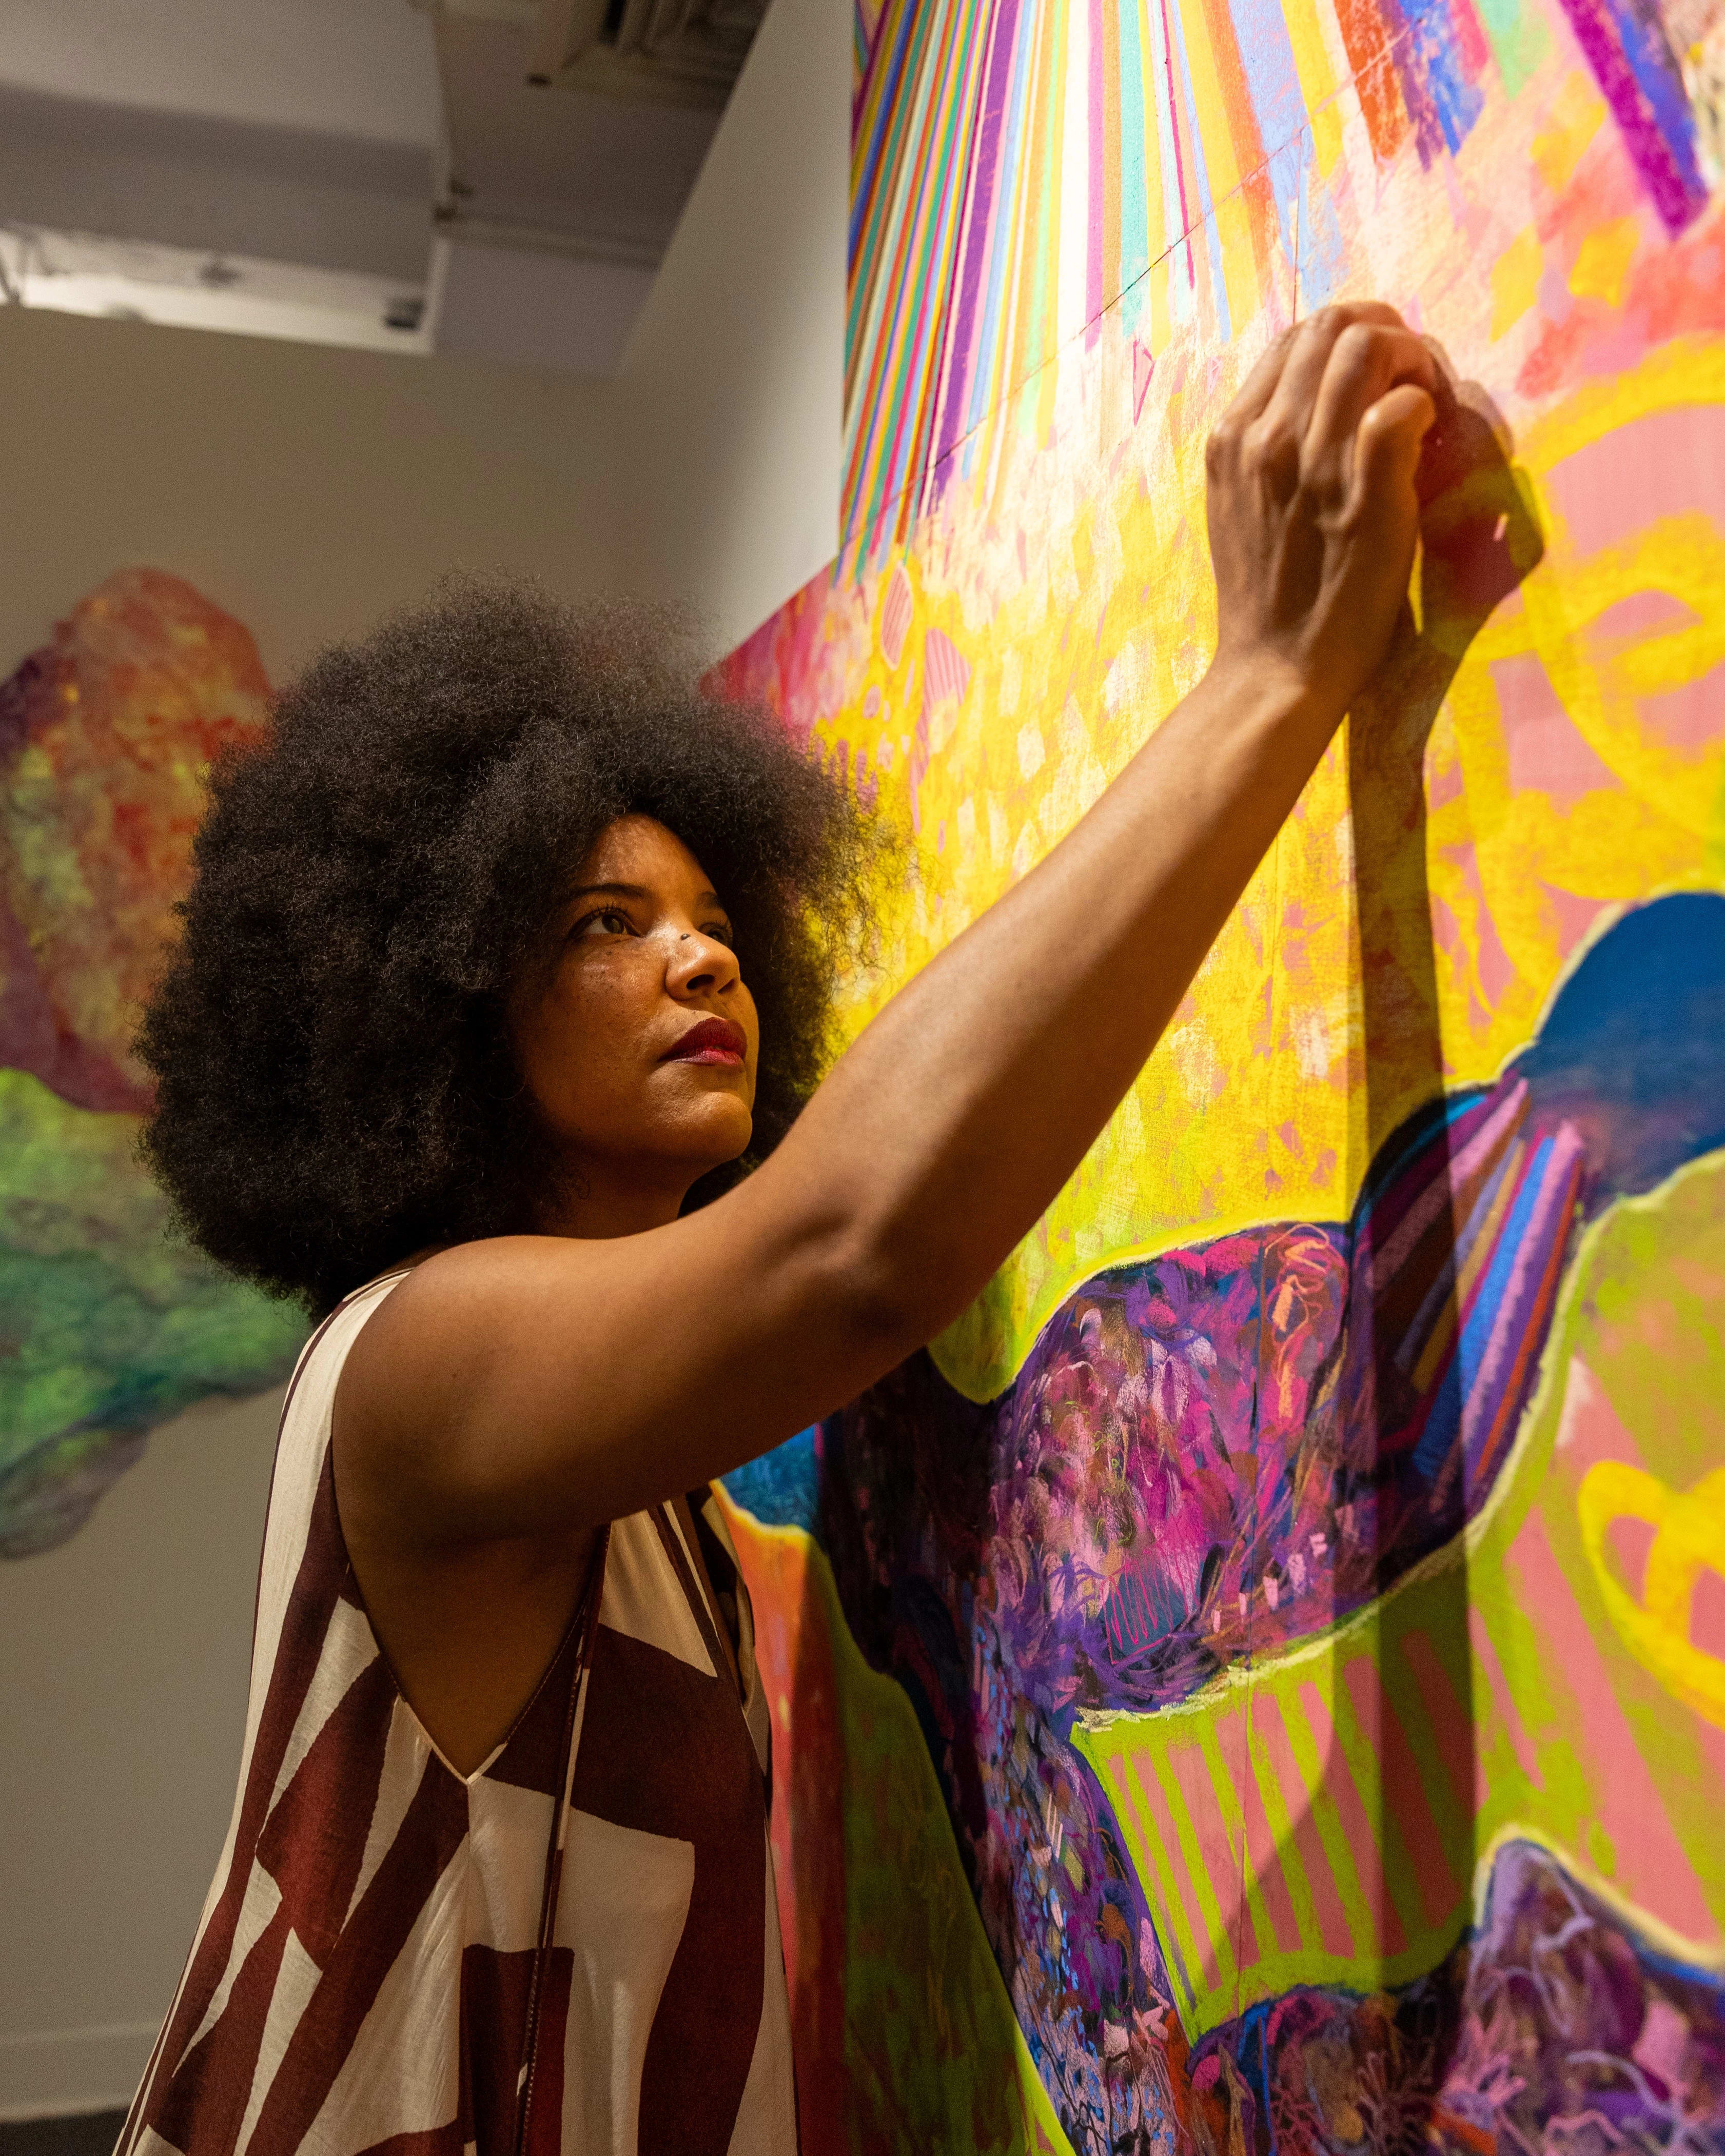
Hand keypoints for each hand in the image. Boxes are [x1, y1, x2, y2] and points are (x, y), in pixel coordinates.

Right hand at [1203, 302, 1438, 725]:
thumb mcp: (1241, 506)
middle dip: (1388, 335)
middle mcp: (1267, 439)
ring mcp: (1314, 466)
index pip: (1297, 335)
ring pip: (1367, 349)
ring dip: (1415, 362)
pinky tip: (1427, 441)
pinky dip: (1424, 407)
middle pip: (1334, 324)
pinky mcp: (1365, 498)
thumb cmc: (1267, 598)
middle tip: (1415, 381)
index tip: (1380, 380)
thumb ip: (1267, 449)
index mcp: (1234, 436)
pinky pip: (1399, 410)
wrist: (1275, 671)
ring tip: (1428, 405)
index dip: (1352, 338)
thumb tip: (1316, 403)